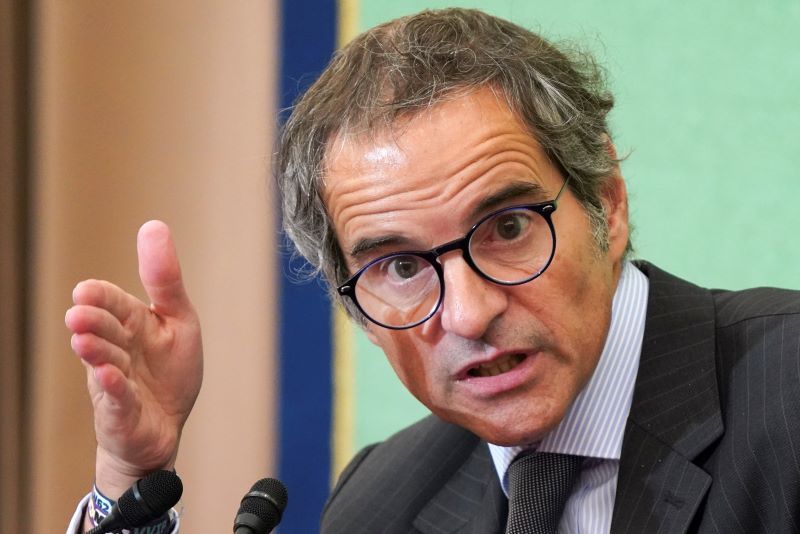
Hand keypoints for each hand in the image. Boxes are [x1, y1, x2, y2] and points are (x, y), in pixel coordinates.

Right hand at [65, 220, 202, 498]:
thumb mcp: (178, 320)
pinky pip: (117, 400)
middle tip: (78, 313)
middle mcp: (117, 350)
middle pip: (104, 332)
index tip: (85, 291)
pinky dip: (114, 389)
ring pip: (105, 364)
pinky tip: (108, 376)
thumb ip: (166, 281)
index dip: (100, 298)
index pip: (112, 304)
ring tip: (83, 340)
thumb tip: (153, 225)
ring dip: (97, 352)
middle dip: (93, 322)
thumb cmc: (167, 372)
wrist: (162, 429)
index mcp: (132, 325)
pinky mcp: (121, 414)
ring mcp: (115, 383)